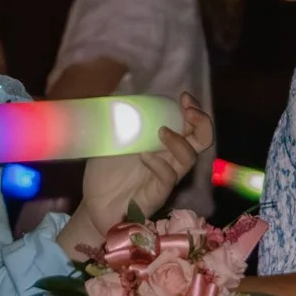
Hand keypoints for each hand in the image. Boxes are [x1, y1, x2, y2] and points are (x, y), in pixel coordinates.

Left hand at [74, 93, 213, 239]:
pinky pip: (168, 178)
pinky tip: (144, 156)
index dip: (193, 109)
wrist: (94, 204)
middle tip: (189, 111)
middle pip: (202, 140)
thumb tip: (121, 91)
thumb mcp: (111, 138)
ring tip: (161, 131)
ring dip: (179, 141)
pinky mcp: (157, 194)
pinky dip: (159, 164)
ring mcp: (165, 177)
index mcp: (163, 143)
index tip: (183, 97)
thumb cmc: (105, 171)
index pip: (190, 124)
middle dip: (201, 122)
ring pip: (189, 158)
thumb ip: (121, 118)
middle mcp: (170, 158)